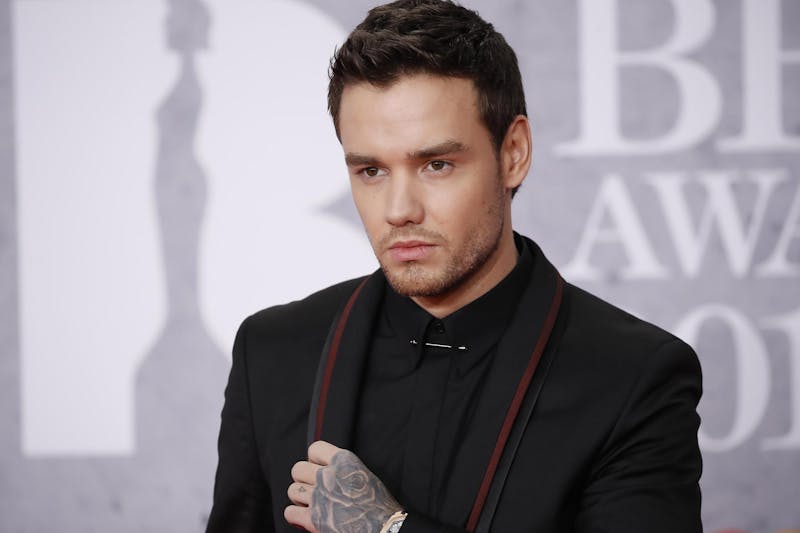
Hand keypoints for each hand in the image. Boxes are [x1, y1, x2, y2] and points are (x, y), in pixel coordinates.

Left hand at [285, 440, 401, 531]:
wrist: (384, 528)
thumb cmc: (380, 506)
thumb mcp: (366, 476)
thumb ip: (345, 470)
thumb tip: (329, 470)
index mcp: (344, 461)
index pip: (315, 448)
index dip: (313, 459)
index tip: (317, 467)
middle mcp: (329, 475)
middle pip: (298, 469)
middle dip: (303, 480)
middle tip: (312, 489)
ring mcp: (319, 497)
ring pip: (292, 490)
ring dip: (299, 499)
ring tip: (311, 504)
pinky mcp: (313, 518)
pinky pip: (290, 512)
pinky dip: (296, 516)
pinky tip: (306, 518)